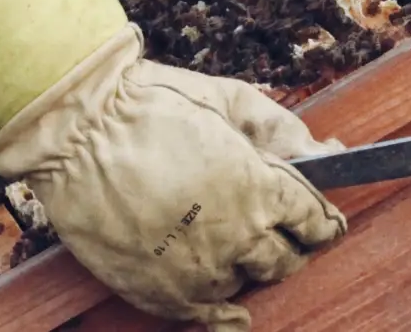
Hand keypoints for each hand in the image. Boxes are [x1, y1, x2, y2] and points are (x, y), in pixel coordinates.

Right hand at [0, 27, 346, 329]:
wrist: (80, 131)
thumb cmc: (156, 105)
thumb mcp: (229, 101)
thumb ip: (282, 131)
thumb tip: (331, 151)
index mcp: (261, 185)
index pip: (314, 219)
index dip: (323, 218)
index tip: (324, 217)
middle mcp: (239, 234)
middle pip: (288, 257)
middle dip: (293, 242)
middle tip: (285, 229)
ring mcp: (201, 269)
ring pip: (248, 282)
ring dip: (252, 265)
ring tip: (239, 243)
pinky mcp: (163, 293)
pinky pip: (210, 316)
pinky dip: (227, 313)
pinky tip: (235, 308)